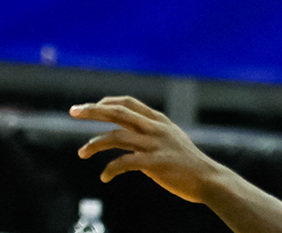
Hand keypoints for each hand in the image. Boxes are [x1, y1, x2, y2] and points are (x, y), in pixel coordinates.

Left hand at [71, 96, 226, 203]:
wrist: (209, 179)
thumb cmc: (189, 163)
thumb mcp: (172, 138)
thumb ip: (154, 131)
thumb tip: (133, 130)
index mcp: (158, 120)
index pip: (128, 102)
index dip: (108, 101)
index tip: (92, 105)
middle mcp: (154, 128)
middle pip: (117, 112)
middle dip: (92, 110)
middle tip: (73, 111)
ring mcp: (154, 145)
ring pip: (116, 137)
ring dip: (94, 144)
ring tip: (81, 153)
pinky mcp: (154, 163)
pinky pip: (124, 163)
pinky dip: (110, 169)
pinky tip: (104, 177)